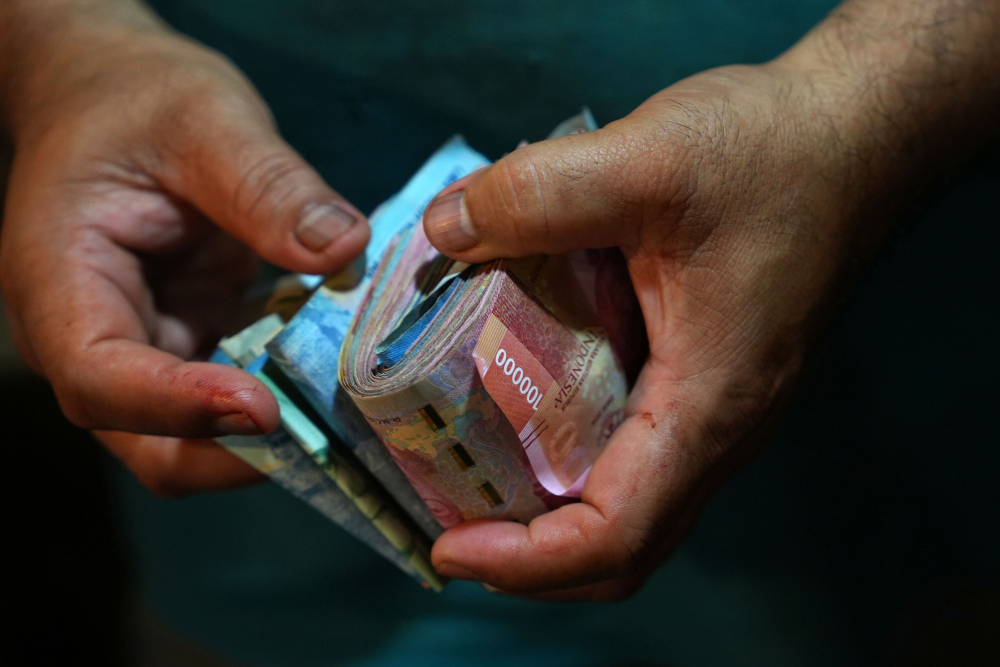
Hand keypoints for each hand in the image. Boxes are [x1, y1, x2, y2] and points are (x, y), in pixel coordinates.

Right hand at [0, 3, 368, 495]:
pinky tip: (341, 385)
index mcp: (59, 279)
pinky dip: (284, 399)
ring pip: (192, 437)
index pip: (99, 375)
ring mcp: (143, 348)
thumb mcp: (205, 120)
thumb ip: (267, 184)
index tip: (263, 408)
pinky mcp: (189, 344)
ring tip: (345, 424)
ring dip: (267, 441)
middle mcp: (90, 334)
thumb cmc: (139, 99)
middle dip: (230, 455)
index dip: (178, 406)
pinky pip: (231, 399)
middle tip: (323, 439)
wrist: (115, 97)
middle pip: (145, 440)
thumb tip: (342, 248)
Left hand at [423, 0, 999, 599]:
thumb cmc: (772, 151)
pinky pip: (639, 456)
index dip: (527, 563)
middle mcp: (720, 427)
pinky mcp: (710, 378)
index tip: (449, 548)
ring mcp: (721, 408)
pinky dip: (573, 465)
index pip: (615, 533)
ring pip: (634, 507)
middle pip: (625, 548)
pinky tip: (521, 414)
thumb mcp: (646, 158)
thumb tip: (443, 232)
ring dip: (550, 519)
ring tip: (472, 486)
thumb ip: (537, 194)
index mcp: (708, 402)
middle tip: (449, 527)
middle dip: (531, 561)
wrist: (854, 133)